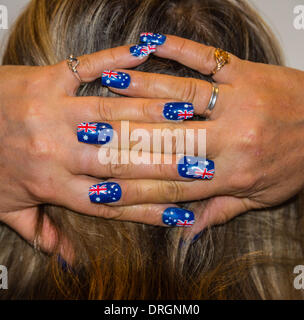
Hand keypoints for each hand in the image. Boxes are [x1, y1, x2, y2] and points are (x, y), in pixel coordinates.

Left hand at [0, 45, 181, 257]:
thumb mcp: (7, 210)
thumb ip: (42, 234)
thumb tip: (70, 260)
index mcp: (51, 185)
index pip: (112, 202)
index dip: (148, 208)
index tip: (180, 211)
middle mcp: (57, 150)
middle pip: (121, 159)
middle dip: (164, 162)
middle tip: (201, 163)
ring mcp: (52, 111)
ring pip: (112, 115)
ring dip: (152, 114)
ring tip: (188, 115)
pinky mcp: (45, 79)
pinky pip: (86, 67)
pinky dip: (115, 61)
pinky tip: (143, 56)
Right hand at [91, 34, 303, 238]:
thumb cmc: (297, 162)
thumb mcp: (261, 197)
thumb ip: (220, 210)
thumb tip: (185, 229)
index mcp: (236, 173)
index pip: (174, 183)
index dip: (137, 187)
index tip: (104, 184)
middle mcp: (233, 136)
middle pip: (169, 138)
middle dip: (127, 136)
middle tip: (91, 132)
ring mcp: (238, 99)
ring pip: (181, 93)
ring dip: (142, 89)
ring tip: (108, 85)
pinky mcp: (245, 72)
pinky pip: (206, 57)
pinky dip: (177, 49)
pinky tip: (150, 44)